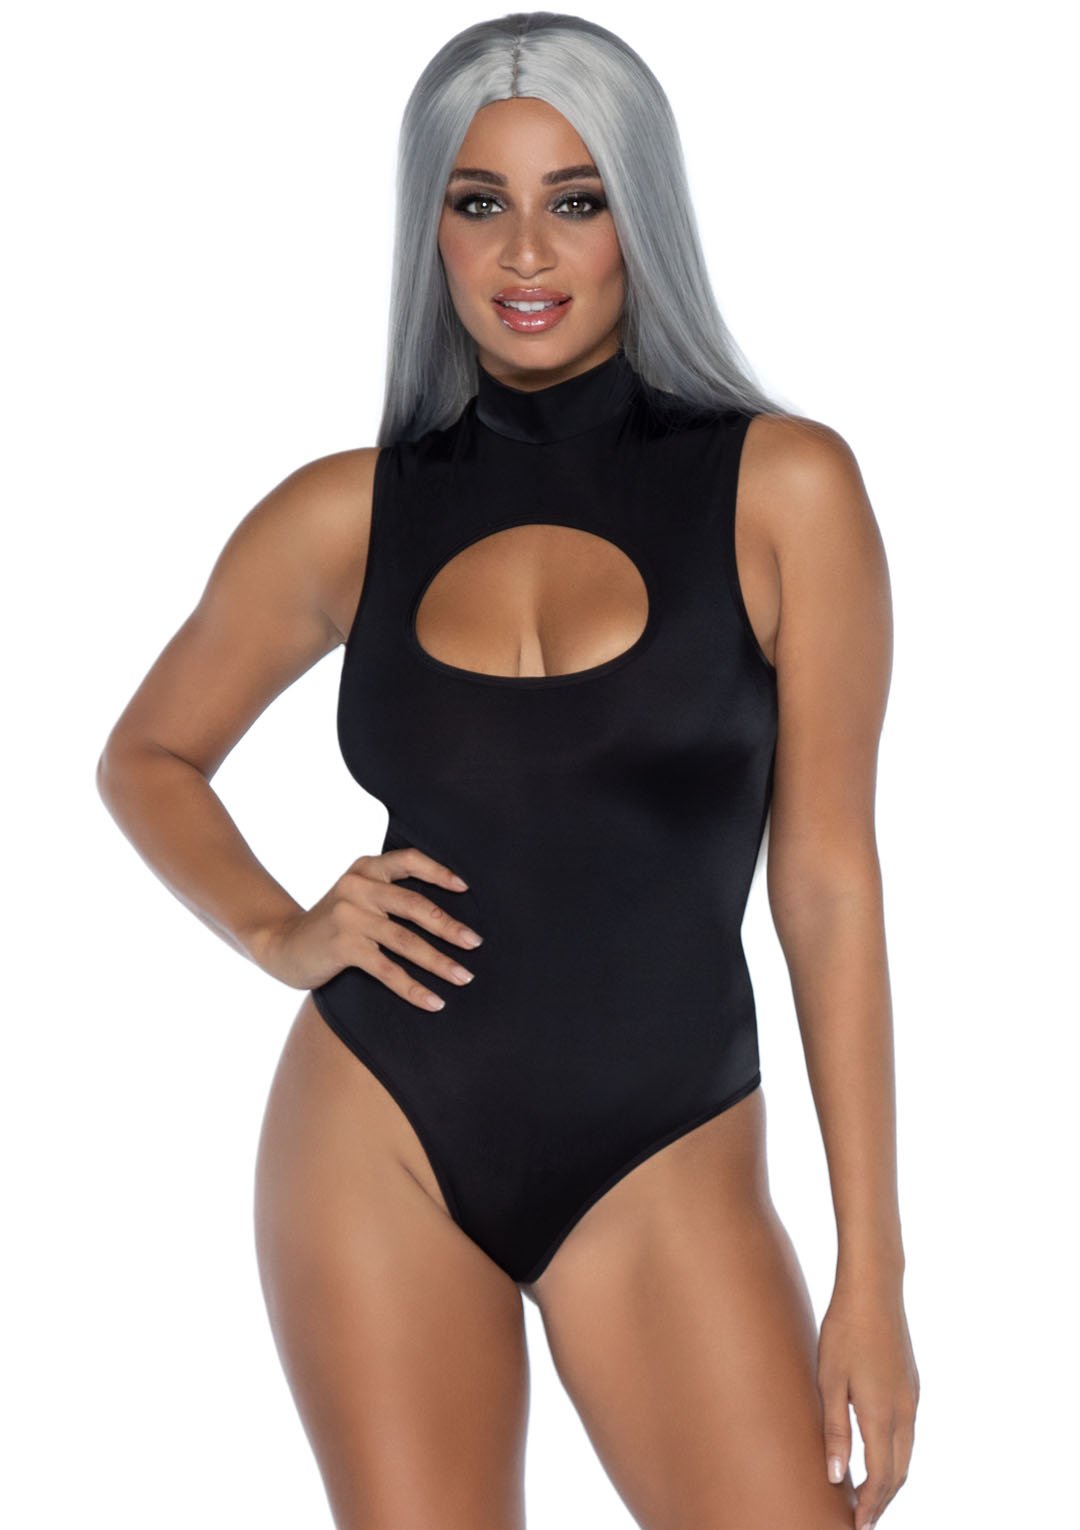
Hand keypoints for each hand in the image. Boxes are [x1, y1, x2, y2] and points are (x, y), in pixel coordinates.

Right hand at [252, 844, 483, 1009]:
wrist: (281, 944)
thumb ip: (386, 893)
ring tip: (464, 977)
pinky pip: (387, 970)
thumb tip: (442, 911)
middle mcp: (357, 887)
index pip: (408, 860)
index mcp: (364, 869)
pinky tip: (433, 1002)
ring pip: (406, 940)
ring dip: (439, 962)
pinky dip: (413, 988)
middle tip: (476, 943)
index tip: (466, 888)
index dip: (439, 872)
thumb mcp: (355, 896)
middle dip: (449, 926)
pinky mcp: (344, 946)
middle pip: (414, 904)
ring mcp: (349, 916)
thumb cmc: (331, 923)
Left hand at [817, 1280, 919, 1529]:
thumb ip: (835, 1430)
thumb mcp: (829, 1380)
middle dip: (882, 1499)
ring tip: (866, 1493)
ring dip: (889, 1478)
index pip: (881, 1478)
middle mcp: (905, 1411)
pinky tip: (877, 1452)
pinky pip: (908, 1432)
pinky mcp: (912, 1383)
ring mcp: (912, 1396)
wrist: (874, 1288)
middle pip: (899, 1472)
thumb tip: (836, 1477)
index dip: (869, 1506)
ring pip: (906, 1453)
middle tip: (862, 1519)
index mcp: (883, 1415)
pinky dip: (895, 1454)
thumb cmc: (843, 1330)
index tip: (856, 1526)